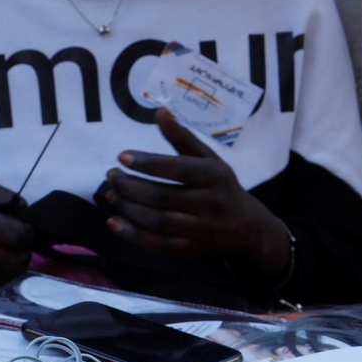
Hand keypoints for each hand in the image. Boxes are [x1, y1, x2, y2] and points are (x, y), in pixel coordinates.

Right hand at [0, 180, 32, 295]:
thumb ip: (2, 195)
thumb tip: (24, 212)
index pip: (15, 236)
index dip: (27, 234)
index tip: (24, 230)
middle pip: (12, 262)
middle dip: (23, 253)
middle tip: (19, 246)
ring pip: (1, 278)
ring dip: (9, 268)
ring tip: (4, 255)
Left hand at [103, 108, 291, 283]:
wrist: (250, 230)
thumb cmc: (222, 188)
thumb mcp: (210, 161)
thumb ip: (183, 138)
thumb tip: (159, 111)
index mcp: (216, 177)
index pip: (179, 169)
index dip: (149, 163)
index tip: (122, 156)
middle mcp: (211, 204)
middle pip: (162, 196)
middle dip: (130, 186)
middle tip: (111, 175)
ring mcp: (201, 231)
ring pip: (157, 220)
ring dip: (128, 207)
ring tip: (111, 194)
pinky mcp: (191, 250)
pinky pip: (158, 244)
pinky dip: (133, 235)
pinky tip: (114, 222)